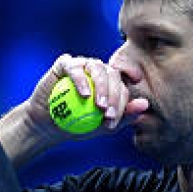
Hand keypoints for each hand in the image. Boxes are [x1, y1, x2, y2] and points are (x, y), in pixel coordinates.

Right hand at [26, 54, 147, 134]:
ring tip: (98, 105)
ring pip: (97, 67)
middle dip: (114, 95)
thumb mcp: (102, 126)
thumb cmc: (76, 125)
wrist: (47, 125)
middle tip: (107, 113)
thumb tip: (145, 106)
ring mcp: (82, 65)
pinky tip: (84, 94)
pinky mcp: (65, 65)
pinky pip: (74, 66)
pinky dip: (81, 79)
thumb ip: (123, 116)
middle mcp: (98, 71)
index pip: (123, 87)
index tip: (113, 119)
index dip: (122, 102)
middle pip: (113, 74)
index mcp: (110, 83)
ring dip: (101, 86)